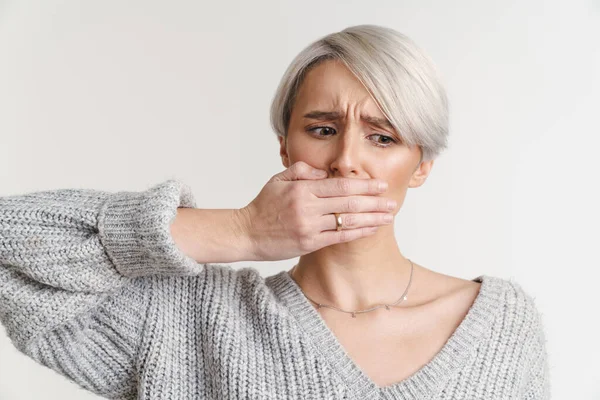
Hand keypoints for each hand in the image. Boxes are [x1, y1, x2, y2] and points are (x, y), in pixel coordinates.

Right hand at [235, 161, 395, 261]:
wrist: (245, 232)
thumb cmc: (263, 206)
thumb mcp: (278, 180)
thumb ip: (301, 171)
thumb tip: (323, 171)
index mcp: (302, 189)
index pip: (339, 185)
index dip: (363, 184)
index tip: (380, 184)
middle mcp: (307, 208)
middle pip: (348, 202)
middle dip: (374, 201)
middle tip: (392, 201)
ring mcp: (309, 227)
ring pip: (347, 221)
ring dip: (371, 218)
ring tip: (388, 216)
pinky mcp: (308, 243)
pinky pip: (338, 237)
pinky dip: (357, 232)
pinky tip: (370, 229)